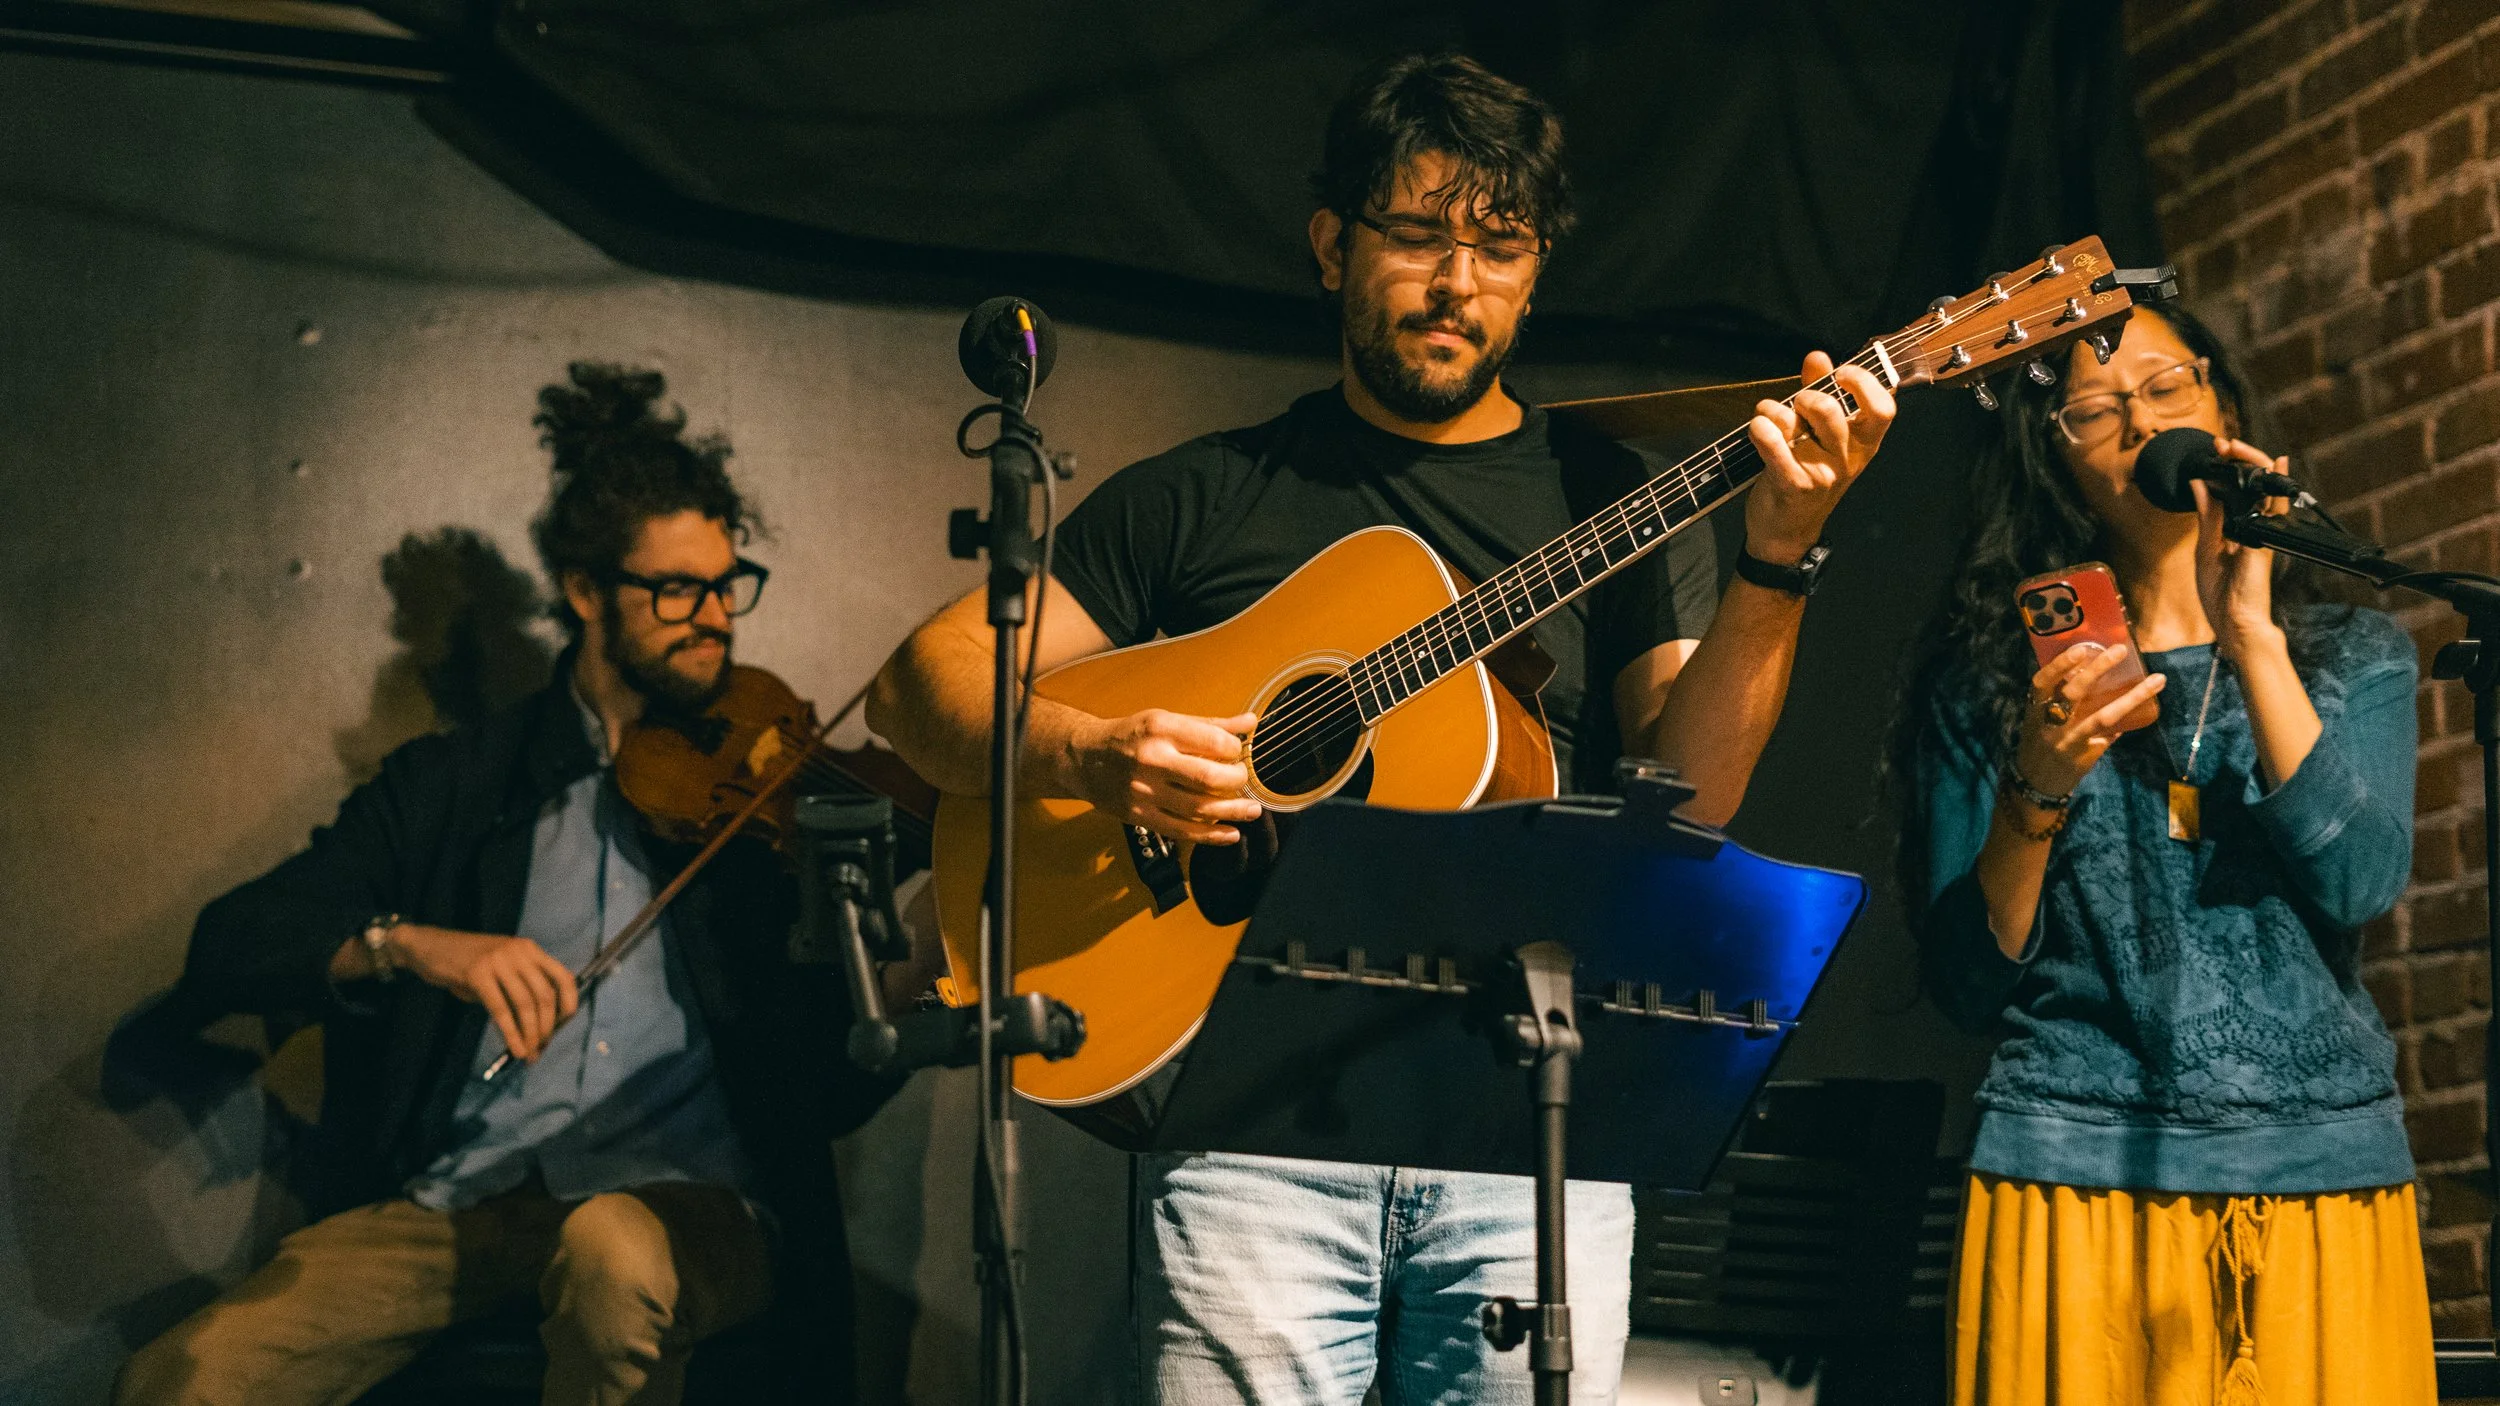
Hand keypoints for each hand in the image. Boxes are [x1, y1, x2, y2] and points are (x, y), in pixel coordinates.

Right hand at [389, 923, 578, 1062]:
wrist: (428, 946)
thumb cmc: (465, 963)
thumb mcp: (500, 970)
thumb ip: (519, 989)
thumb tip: (538, 1027)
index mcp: (529, 950)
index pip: (562, 976)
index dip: (569, 1002)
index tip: (564, 1025)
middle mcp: (519, 952)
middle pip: (544, 995)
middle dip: (546, 1026)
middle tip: (541, 1047)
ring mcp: (498, 961)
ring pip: (525, 1004)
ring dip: (530, 1033)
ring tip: (529, 1053)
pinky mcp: (478, 974)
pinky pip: (500, 1009)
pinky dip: (511, 1033)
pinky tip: (515, 1048)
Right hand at [1066, 709, 1261, 844]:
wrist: (1084, 758)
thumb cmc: (1129, 736)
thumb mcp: (1166, 720)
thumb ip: (1210, 724)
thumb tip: (1249, 722)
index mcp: (1161, 729)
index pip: (1214, 742)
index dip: (1235, 750)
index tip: (1237, 753)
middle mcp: (1152, 760)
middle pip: (1209, 777)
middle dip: (1237, 781)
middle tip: (1243, 780)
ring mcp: (1145, 791)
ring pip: (1199, 808)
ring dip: (1233, 812)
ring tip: (1251, 810)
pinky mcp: (1140, 816)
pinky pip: (1182, 830)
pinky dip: (1211, 836)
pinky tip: (1231, 834)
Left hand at [1743, 350, 1896, 561]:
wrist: (1785, 532)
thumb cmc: (1805, 474)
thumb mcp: (1818, 435)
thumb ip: (1819, 393)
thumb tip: (1818, 357)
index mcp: (1863, 444)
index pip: (1883, 409)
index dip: (1865, 383)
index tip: (1842, 373)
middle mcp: (1848, 459)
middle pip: (1833, 412)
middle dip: (1806, 396)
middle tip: (1796, 403)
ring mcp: (1823, 474)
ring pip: (1799, 426)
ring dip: (1775, 411)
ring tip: (1767, 415)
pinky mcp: (1794, 486)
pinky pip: (1775, 449)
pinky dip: (1761, 430)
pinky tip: (1757, 427)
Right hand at [2015, 643, 2168, 797]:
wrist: (2034, 784)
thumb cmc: (2039, 744)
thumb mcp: (2040, 721)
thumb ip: (2062, 701)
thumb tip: (2096, 678)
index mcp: (2035, 710)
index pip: (2042, 682)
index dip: (2059, 665)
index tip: (2081, 649)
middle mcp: (2048, 725)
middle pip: (2073, 693)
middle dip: (2097, 670)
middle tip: (2120, 650)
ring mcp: (2066, 742)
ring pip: (2102, 717)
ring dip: (2131, 697)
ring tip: (2155, 680)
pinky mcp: (2082, 757)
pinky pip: (2109, 736)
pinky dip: (2125, 720)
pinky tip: (2147, 708)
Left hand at [2191, 437, 2291, 661]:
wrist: (2233, 621)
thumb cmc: (2221, 592)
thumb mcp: (2206, 547)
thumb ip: (2207, 516)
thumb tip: (2199, 484)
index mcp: (2236, 527)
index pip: (2235, 489)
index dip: (2225, 469)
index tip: (2213, 452)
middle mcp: (2253, 525)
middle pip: (2252, 483)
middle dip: (2239, 460)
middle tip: (2223, 445)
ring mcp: (2262, 531)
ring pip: (2264, 488)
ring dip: (2252, 464)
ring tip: (2236, 448)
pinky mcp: (2265, 540)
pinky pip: (2275, 507)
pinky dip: (2276, 485)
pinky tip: (2277, 464)